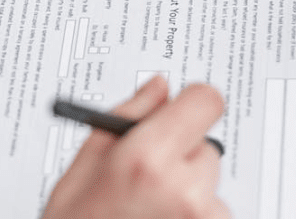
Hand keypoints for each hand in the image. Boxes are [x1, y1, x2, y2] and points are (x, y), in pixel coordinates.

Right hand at [44, 75, 227, 218]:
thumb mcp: (82, 171)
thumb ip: (126, 118)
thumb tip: (157, 88)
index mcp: (146, 159)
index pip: (205, 101)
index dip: (191, 105)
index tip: (180, 113)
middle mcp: (184, 190)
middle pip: (205, 146)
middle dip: (180, 158)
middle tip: (145, 183)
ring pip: (209, 186)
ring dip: (188, 195)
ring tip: (147, 216)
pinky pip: (213, 216)